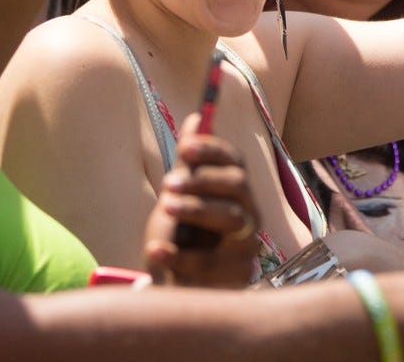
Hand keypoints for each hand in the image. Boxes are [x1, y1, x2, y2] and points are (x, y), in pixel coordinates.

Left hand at [143, 112, 258, 288]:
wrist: (176, 285)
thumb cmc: (181, 236)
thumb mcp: (180, 197)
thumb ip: (188, 164)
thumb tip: (196, 118)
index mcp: (235, 191)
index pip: (234, 161)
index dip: (212, 149)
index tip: (184, 146)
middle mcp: (249, 214)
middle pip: (238, 186)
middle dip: (203, 180)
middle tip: (168, 184)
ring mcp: (247, 245)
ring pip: (231, 220)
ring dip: (196, 210)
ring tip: (164, 207)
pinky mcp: (238, 276)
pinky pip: (210, 262)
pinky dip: (178, 254)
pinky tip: (154, 248)